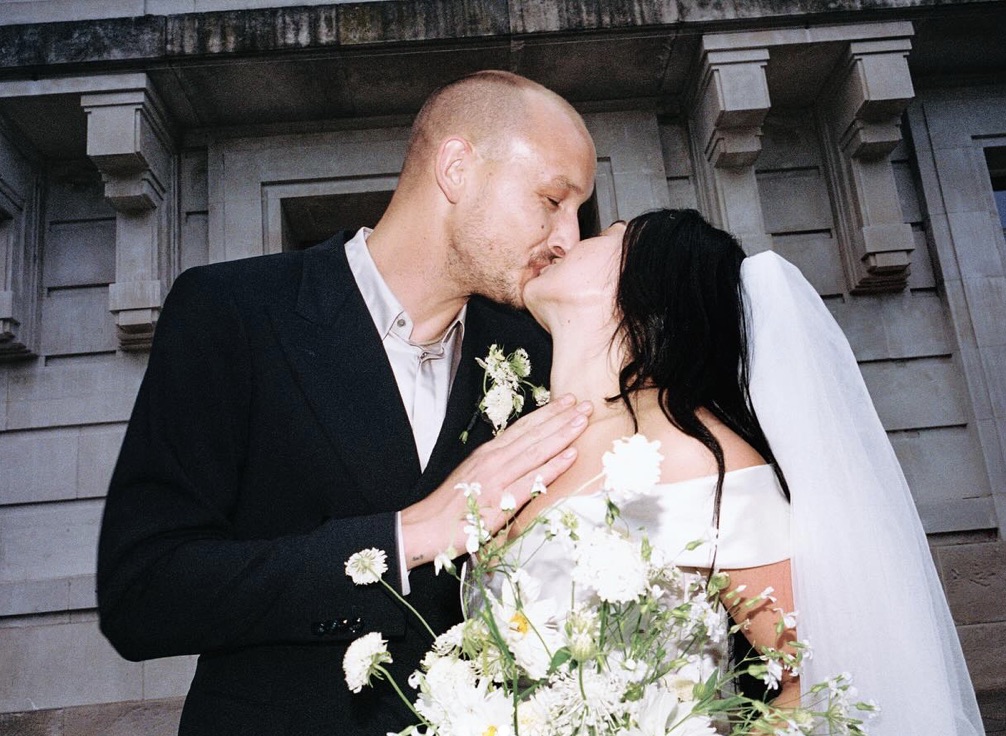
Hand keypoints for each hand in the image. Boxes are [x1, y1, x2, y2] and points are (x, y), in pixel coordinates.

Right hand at [401, 394, 591, 568]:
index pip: (521, 429)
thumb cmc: (449, 507)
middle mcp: (493, 459)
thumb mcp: (472, 478)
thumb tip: (516, 461)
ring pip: (536, 450)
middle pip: (532, 434)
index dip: (545, 414)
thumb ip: (495, 468)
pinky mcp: (501, 500)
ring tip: (582, 420)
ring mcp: (498, 478)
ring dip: (562, 434)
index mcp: (486, 454)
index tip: (566, 402)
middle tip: (584, 403)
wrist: (425, 527)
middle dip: (560, 417)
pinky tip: (571, 455)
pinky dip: (553, 465)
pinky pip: (533, 479)